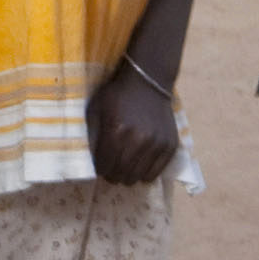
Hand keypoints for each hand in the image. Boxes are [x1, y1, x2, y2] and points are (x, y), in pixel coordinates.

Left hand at [88, 53, 182, 187]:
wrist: (149, 81)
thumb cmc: (118, 95)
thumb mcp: (96, 109)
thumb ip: (91, 135)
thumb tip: (89, 161)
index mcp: (116, 131)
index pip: (103, 166)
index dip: (99, 169)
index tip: (100, 165)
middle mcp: (138, 140)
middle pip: (120, 175)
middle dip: (112, 174)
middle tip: (112, 168)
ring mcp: (157, 144)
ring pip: (137, 178)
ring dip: (128, 176)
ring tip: (126, 166)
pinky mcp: (170, 146)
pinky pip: (155, 174)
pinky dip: (145, 174)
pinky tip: (140, 164)